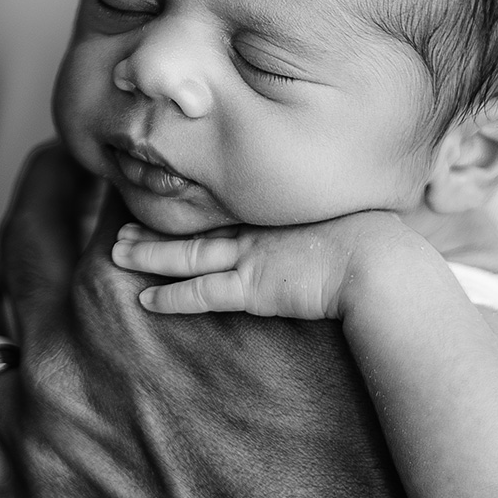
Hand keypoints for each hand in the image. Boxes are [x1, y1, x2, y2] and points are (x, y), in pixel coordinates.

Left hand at [0, 144, 497, 497]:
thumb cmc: (385, 429)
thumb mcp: (322, 285)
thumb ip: (246, 225)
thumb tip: (224, 185)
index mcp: (137, 269)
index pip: (78, 182)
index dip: (92, 169)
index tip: (102, 171)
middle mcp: (72, 343)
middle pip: (14, 248)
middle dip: (32, 218)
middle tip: (52, 213)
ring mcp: (48, 441)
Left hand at [112, 214, 407, 318]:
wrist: (379, 261)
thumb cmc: (377, 238)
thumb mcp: (350, 215)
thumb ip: (332, 218)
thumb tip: (336, 219)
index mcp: (274, 208)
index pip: (222, 206)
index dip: (189, 205)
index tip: (163, 198)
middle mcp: (256, 226)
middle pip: (194, 224)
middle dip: (155, 227)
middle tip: (122, 226)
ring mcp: (251, 255)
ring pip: (186, 254)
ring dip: (149, 254)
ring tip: (117, 252)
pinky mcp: (253, 287)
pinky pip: (201, 293)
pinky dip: (171, 296)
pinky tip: (146, 299)